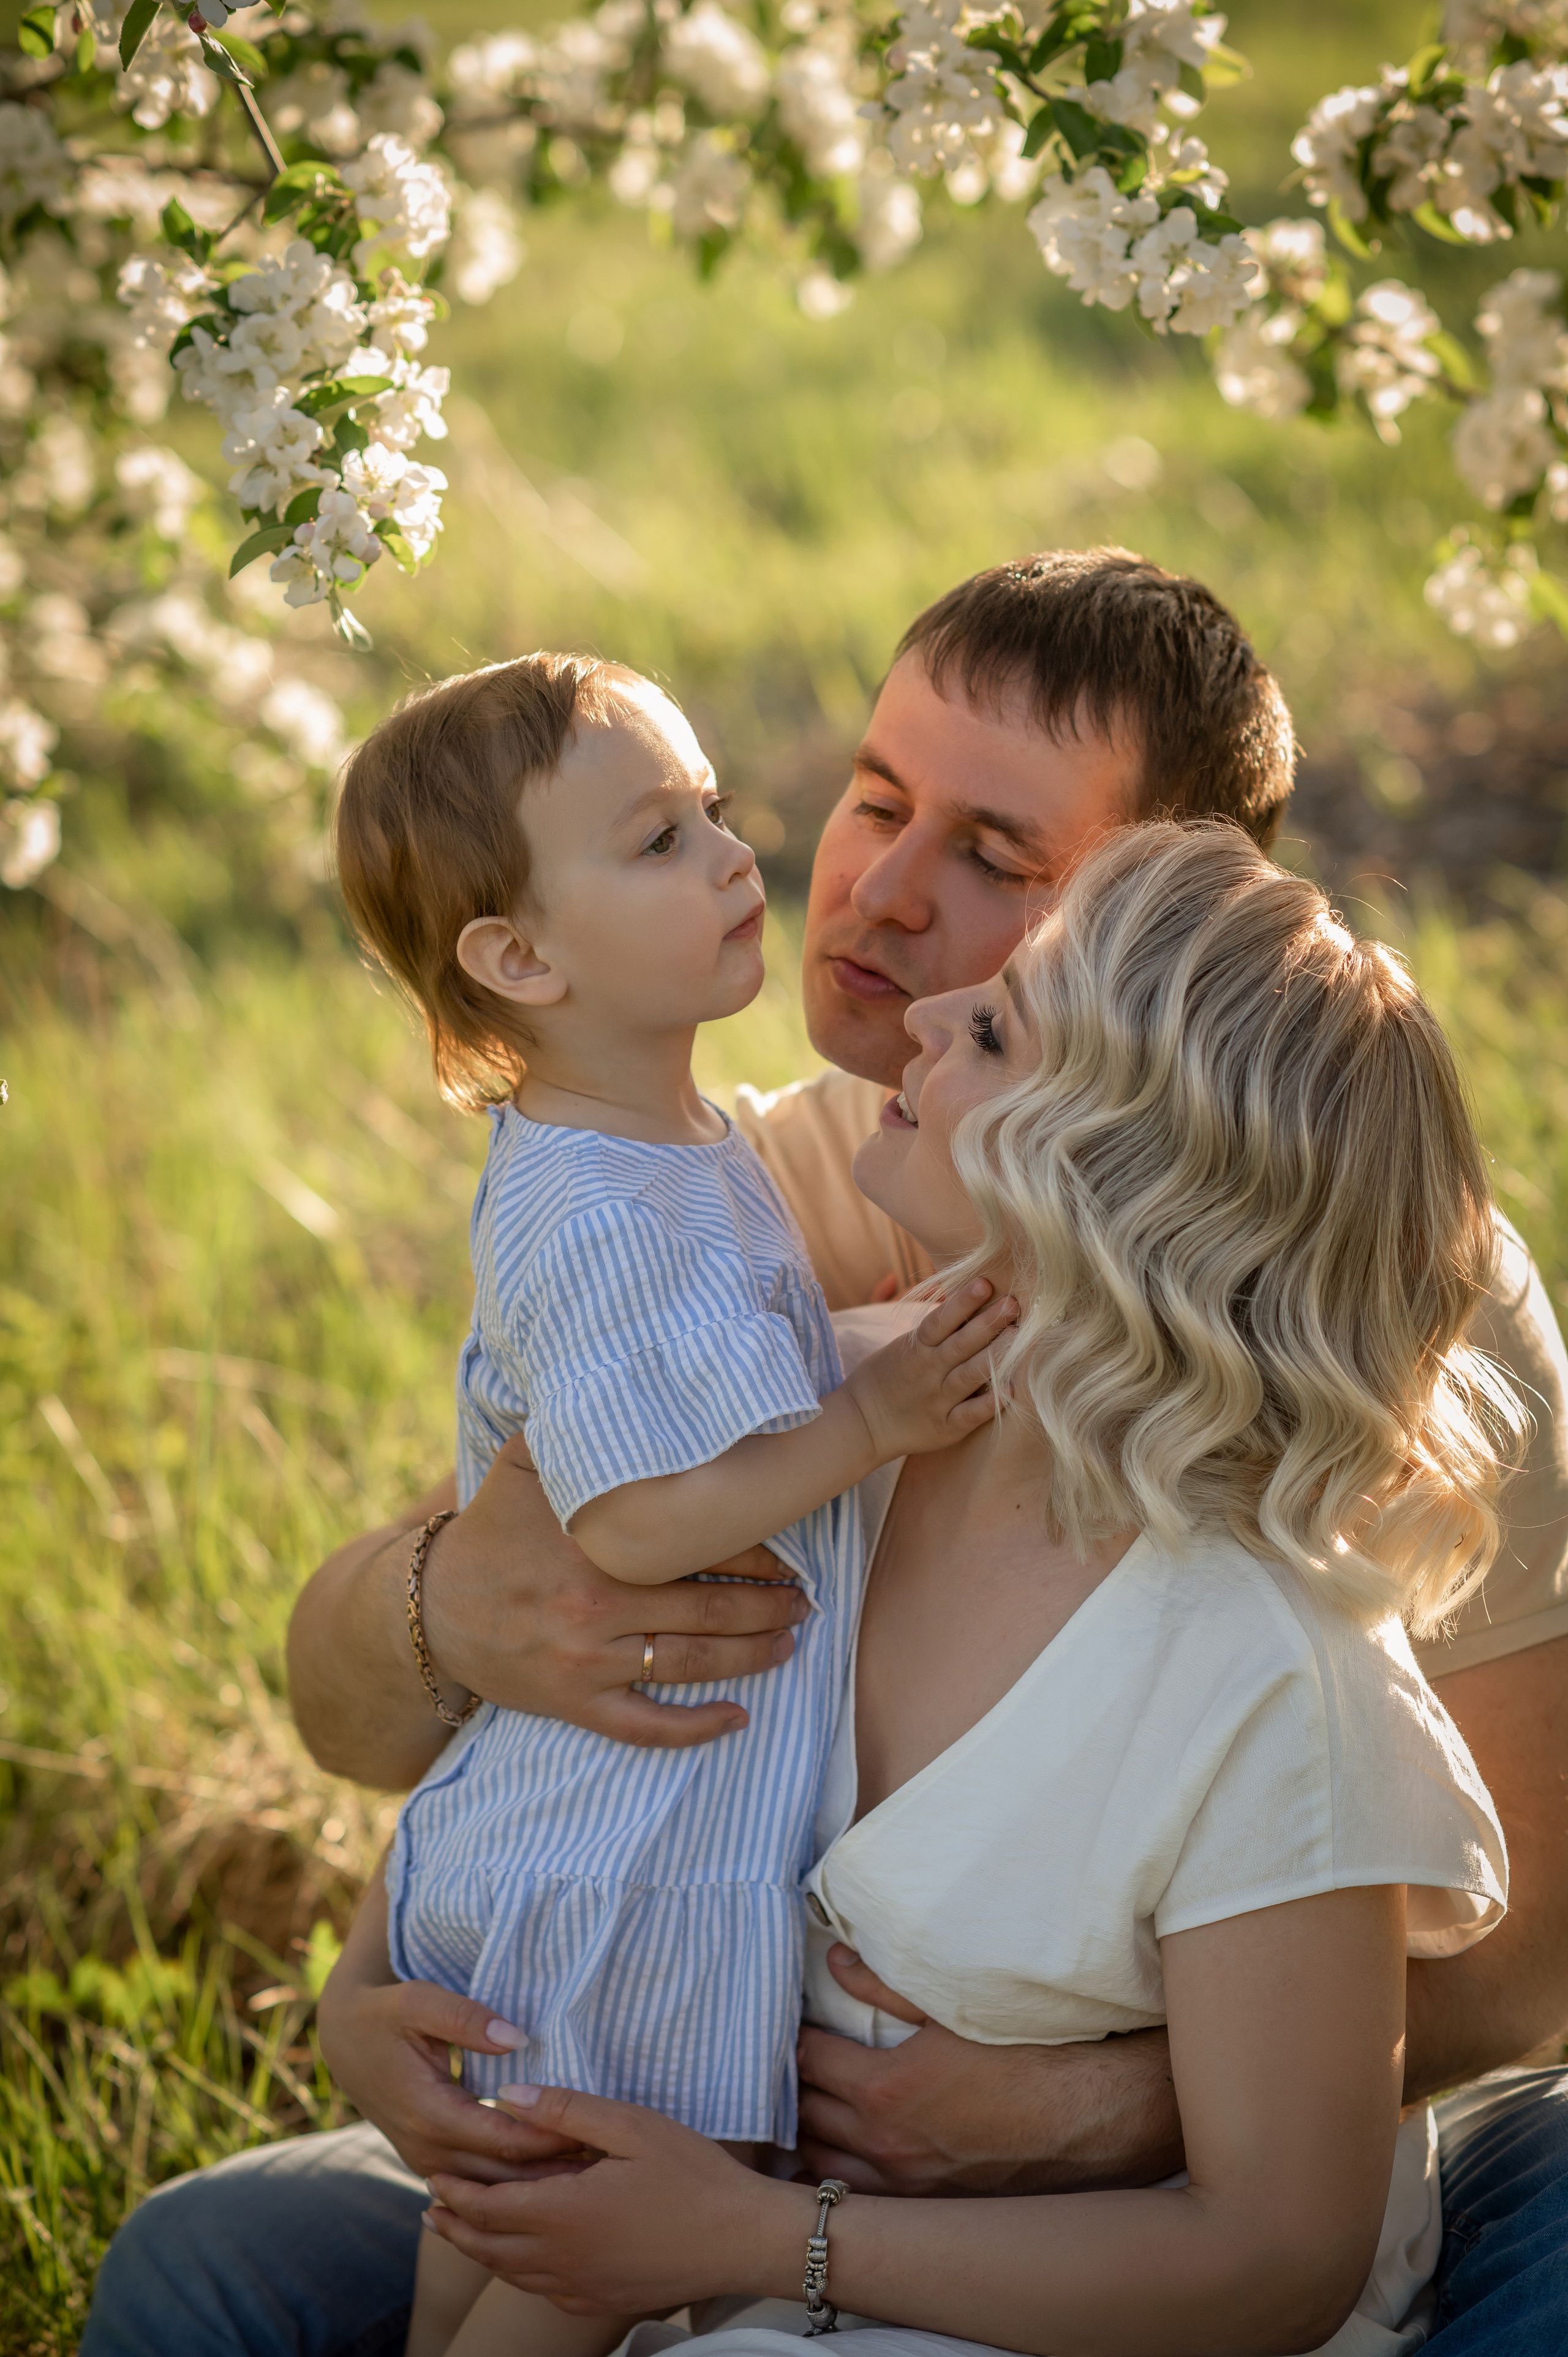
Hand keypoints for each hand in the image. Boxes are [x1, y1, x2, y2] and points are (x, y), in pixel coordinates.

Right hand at [316, 1972, 591, 2184]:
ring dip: (537, 2184)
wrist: (344, 2040)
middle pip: (502, 2177)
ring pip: (491, 2189)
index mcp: (429, 2112)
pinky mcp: (430, 2162)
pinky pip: (478, 2183)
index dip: (549, 2140)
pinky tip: (553, 2174)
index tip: (594, 2135)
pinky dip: (515, 2182)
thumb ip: (467, 2018)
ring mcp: (426, 2162)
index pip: (503, 2140)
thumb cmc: (387, 2014)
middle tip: (607, 2166)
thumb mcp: (420, 2001)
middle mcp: (427, 2149)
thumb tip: (517, 2038)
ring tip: (591, 2175)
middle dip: (553, 2173)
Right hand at [422, 1436, 809, 1747]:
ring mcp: (588, 1659)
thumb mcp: (523, 1464)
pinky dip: (695, 1728)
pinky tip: (738, 1718)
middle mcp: (598, 1602)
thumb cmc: (490, 1531)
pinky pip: (645, 1726)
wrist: (431, 1609)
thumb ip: (577, 1429)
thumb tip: (628, 1381)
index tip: (791, 1548)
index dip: (755, 1548)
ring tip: (791, 1641)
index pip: (697, 1544)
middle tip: (807, 1598)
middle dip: (769, 1604)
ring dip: (751, 1655)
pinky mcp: (575, 1703)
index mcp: (596, 1543)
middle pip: (708, 1606)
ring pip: (690, 1661)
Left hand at [424, 2086, 791, 2314]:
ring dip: (480, 2251)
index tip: (434, 2174)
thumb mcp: (630, 2126)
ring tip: (461, 2231)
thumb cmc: (691, 2174)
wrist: (740, 2239)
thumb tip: (508, 2098)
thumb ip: (565, 2111)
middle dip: (454, 2226)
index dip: (454, 2193)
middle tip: (432, 2207)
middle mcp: (561, 2259)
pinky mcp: (601, 2301)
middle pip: (488, 2248)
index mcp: (562, 2213)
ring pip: (511, 2274)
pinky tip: (522, 2258)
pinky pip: (543, 2291)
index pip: (486, 2208)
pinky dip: (517, 2273)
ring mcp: (580, 2287)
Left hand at [795, 1947, 1184, 2195]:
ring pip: (824, 2166)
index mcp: (887, 2090)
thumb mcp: (954, 2005)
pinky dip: (838, 2174)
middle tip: (785, 2056)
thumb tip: (835, 1961)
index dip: (790, 2037)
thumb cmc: (1031, 2051)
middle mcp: (889, 2147)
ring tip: (803, 2102)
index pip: (806, 2061)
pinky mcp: (932, 2206)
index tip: (786, 2020)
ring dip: (808, 2133)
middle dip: (790, 2084)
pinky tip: (835, 2154)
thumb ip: (885, 1983)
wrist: (1096, 2113)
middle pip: (806, 2114)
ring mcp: (910, 2186)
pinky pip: (862, 2198)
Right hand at [844, 1282, 1016, 1462]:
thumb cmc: (883, 1379)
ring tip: (1018, 1338)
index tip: (985, 1283)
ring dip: (995, 1355)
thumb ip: (930, 1329)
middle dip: (989, 1323)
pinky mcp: (946, 1428)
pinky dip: (989, 1404)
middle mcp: (928, 1372)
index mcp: (915, 1349)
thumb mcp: (900, 1347)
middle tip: (1014, 1304)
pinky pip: (970, 1415)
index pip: (940, 1320)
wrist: (861, 1425)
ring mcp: (937, 1401)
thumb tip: (955, 1296)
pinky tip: (1011, 1390)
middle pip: (961, 1344)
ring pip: (969, 1375)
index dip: (962, 1302)